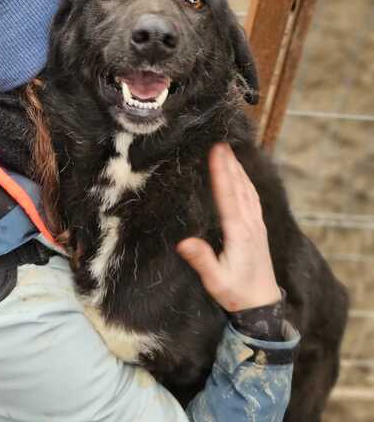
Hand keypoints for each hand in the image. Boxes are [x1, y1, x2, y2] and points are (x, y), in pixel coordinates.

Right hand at [177, 143, 280, 311]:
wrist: (263, 304)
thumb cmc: (236, 292)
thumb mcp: (216, 280)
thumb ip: (202, 260)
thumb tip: (184, 242)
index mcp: (238, 233)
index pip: (229, 195)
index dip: (222, 172)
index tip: (216, 151)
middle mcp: (250, 224)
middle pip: (240, 186)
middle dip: (230, 163)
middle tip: (221, 142)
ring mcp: (257, 225)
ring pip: (248, 190)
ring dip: (239, 170)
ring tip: (230, 152)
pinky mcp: (259, 228)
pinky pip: (253, 198)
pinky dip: (247, 182)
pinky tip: (242, 176)